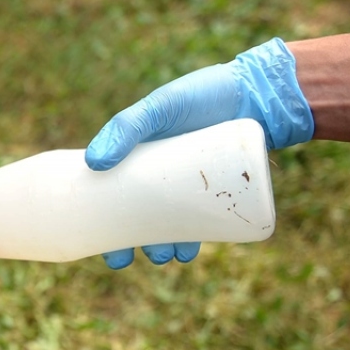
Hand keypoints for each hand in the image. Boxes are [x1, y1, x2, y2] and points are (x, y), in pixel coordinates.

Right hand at [85, 37, 314, 268]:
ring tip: (168, 254)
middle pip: (139, 219)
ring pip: (172, 226)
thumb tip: (94, 164)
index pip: (112, 197)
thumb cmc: (199, 95)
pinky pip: (206, 223)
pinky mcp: (220, 193)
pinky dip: (198, 239)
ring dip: (165, 247)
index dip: (106, 227)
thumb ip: (125, 127)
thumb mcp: (158, 107)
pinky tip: (191, 250)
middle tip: (133, 257)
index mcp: (136, 160)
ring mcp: (190, 187)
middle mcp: (160, 177)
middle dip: (134, 244)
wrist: (255, 92)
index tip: (106, 250)